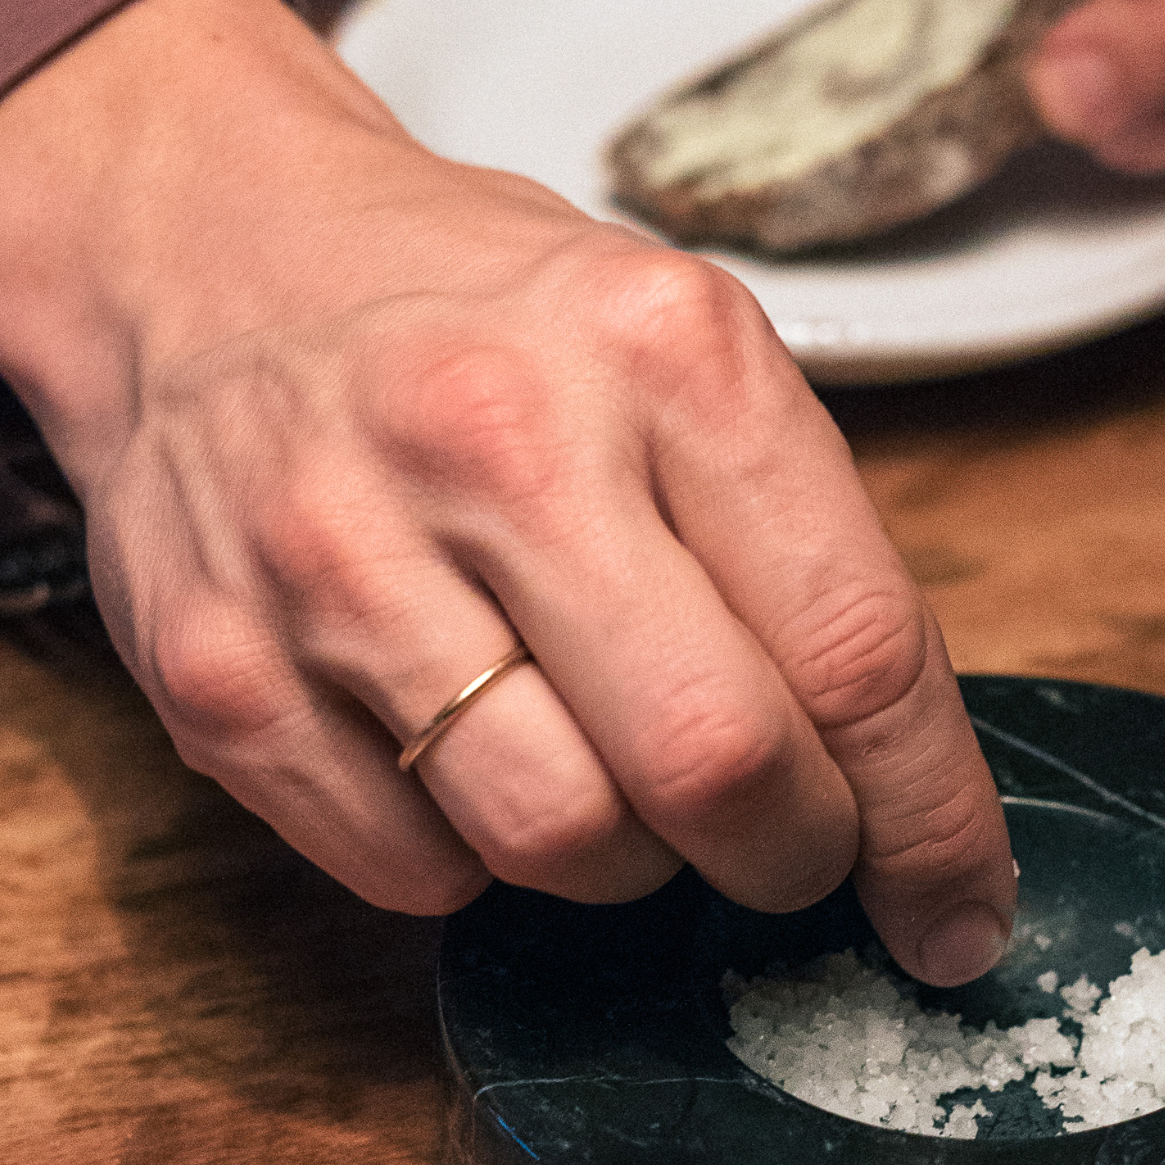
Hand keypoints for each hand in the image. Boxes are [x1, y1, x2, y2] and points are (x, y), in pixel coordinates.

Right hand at [0, 0, 1015, 984]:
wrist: (205, 252)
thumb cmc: (484, 323)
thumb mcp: (677, 350)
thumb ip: (792, 546)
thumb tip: (901, 791)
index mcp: (661, 349)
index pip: (857, 646)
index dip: (931, 821)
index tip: (959, 912)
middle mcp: (497, 441)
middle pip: (717, 765)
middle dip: (787, 856)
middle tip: (784, 846)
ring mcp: (335, 558)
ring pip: (563, 843)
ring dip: (628, 862)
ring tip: (609, 772)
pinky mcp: (215, 667)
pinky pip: (411, 873)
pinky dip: (472, 859)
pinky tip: (463, 756)